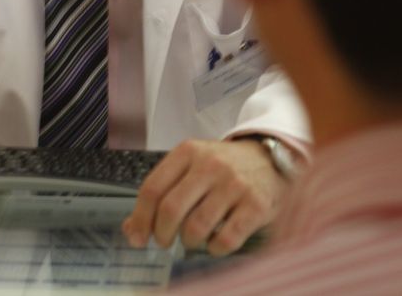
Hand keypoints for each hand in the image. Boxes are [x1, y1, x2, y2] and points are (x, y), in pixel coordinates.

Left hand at [122, 138, 285, 255]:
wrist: (271, 159)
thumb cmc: (224, 166)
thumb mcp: (191, 165)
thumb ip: (162, 191)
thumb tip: (131, 229)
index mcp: (189, 152)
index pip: (152, 188)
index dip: (140, 218)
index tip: (138, 236)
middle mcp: (210, 165)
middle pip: (171, 209)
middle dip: (161, 234)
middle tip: (163, 242)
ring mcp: (235, 185)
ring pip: (196, 227)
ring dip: (188, 242)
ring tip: (191, 239)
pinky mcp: (256, 206)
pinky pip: (226, 240)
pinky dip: (214, 249)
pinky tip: (214, 243)